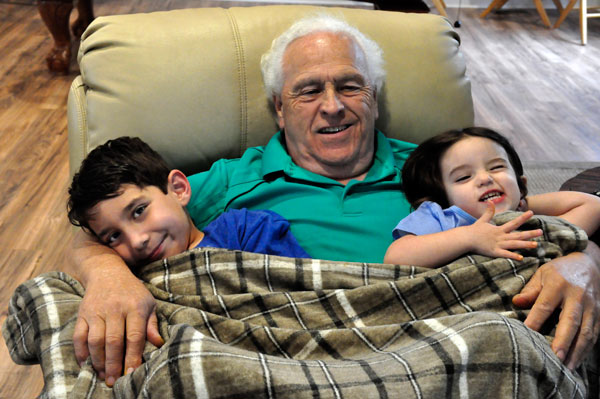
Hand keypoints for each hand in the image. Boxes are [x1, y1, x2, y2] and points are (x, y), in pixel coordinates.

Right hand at [70, 231, 162, 386]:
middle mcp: (115, 309)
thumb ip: (152, 324)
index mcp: (135, 307)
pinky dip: (80, 352)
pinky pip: (78, 336)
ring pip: (95, 341)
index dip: (133, 356)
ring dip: (98, 361)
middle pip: (113, 341)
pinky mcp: (82, 314)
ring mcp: (96, 311)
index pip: (134, 336)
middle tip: (114, 381)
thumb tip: (158, 343)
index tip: (132, 373)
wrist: (107, 272)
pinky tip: (86, 364)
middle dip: (114, 364)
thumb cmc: (132, 292)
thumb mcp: (148, 303)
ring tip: (102, 375)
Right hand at [467, 202, 541, 259]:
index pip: (514, 222)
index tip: (532, 213)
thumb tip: (490, 201)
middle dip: (530, 233)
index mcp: (499, 229)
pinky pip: (505, 254)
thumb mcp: (482, 220)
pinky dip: (513, 256)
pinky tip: (521, 258)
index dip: (523, 218)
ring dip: (525, 244)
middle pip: (518, 234)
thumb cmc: (474, 230)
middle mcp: (501, 236)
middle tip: (540, 231)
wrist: (466, 239)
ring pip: (514, 245)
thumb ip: (488, 212)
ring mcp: (498, 244)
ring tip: (536, 245)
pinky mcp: (494, 252)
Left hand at [513, 242, 599, 368]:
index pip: (545, 305)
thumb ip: (530, 290)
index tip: (526, 334)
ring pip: (586, 331)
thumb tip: (516, 302)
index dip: (535, 320)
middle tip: (555, 357)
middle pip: (571, 321)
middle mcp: (577, 296)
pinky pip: (595, 334)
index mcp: (558, 284)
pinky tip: (577, 361)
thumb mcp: (542, 274)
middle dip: (563, 340)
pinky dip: (586, 349)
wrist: (589, 264)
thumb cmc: (559, 271)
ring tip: (566, 367)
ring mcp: (591, 306)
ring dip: (577, 351)